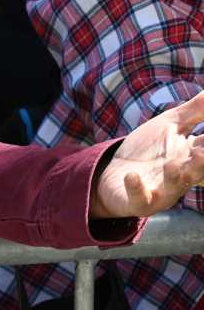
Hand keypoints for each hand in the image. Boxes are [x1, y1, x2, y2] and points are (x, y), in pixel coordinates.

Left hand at [90, 92, 203, 218]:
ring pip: (176, 184)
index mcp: (192, 154)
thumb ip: (195, 110)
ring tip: (174, 164)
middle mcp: (183, 174)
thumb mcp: (170, 125)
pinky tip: (132, 176)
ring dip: (177, 174)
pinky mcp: (140, 199)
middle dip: (203, 161)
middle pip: (198, 168)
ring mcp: (163, 189)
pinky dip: (136, 187)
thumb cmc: (147, 149)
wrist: (114, 175)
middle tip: (203, 151)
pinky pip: (140, 196)